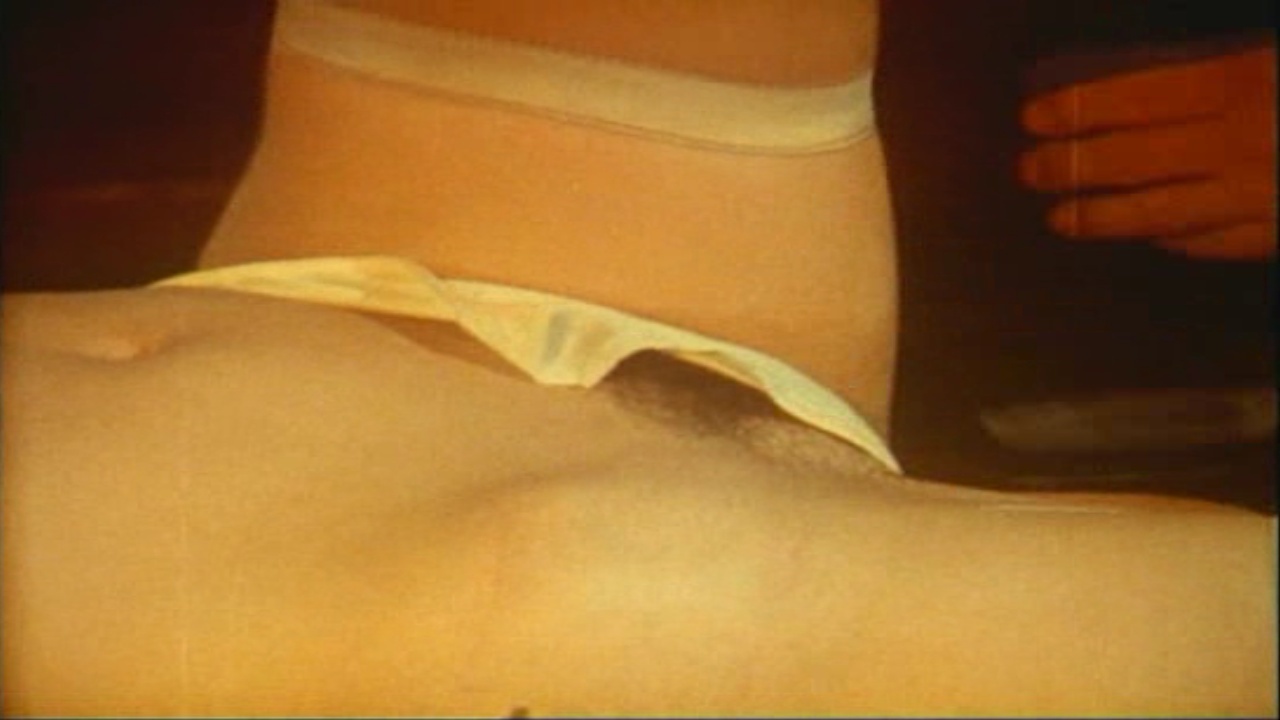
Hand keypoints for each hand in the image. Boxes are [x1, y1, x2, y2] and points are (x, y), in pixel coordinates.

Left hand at [1019, 45, 1275, 259]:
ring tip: (1059, 218)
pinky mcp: (1275, 233)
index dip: (1078, 109)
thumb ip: (1207, 80)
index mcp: (1240, 82)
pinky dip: (1169, 237)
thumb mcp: (1267, 64)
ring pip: (1160, 212)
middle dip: (1072, 165)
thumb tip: (1123, 100)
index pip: (1137, 97)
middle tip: (1031, 169)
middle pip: (1134, 158)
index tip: (1035, 118)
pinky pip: (1210, 241)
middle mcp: (1242, 141)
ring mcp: (1258, 194)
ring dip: (1100, 217)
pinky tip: (1142, 235)